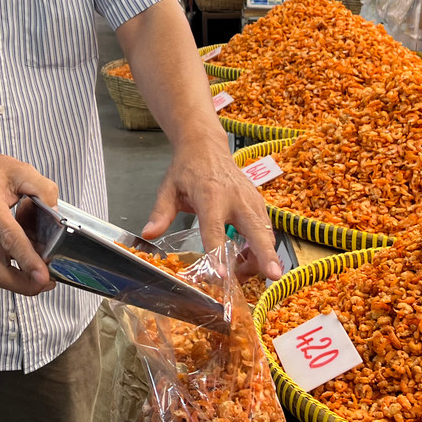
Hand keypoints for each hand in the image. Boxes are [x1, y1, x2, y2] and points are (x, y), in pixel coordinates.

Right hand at [0, 151, 57, 295]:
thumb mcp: (22, 170)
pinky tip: (29, 259)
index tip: (44, 277)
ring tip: (43, 273)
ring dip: (21, 281)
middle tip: (48, 282)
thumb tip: (56, 217)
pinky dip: (14, 269)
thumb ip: (44, 190)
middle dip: (24, 285)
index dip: (28, 261)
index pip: (9, 239)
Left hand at [143, 136, 281, 278]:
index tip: (224, 274)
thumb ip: (161, 213)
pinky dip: (261, 248)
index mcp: (210, 195)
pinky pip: (266, 230)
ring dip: (260, 258)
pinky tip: (246, 259)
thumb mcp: (168, 189)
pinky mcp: (259, 202)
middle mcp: (236, 198)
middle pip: (256, 231)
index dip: (219, 253)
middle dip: (266, 255)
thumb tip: (149, 234)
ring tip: (242, 274)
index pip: (214, 229)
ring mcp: (252, 200)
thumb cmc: (187, 169)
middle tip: (273, 275)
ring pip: (266, 234)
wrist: (206, 146)